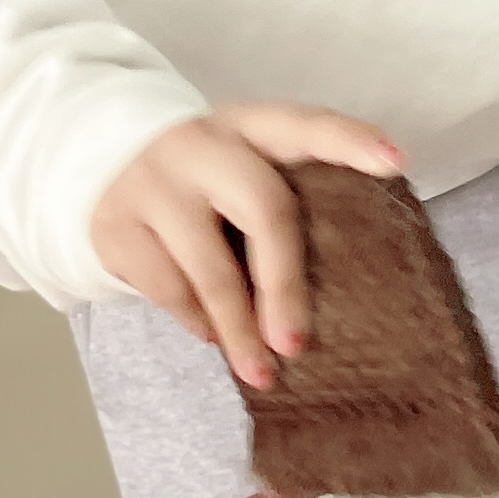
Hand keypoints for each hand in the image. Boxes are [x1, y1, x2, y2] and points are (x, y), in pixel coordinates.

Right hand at [88, 102, 404, 389]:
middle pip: (264, 208)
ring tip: (260, 371)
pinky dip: (196, 322)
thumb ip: (284, 200)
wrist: (103, 161)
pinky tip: (212, 335)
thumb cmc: (207, 181)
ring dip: (238, 329)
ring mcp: (154, 181)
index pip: (306, 126)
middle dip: (286, 284)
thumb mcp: (242, 168)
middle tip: (297, 344)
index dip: (351, 142)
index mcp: (250, 125)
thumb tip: (345, 286)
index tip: (395, 163)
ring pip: (209, 266)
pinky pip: (167, 289)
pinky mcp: (116, 224)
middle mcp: (203, 143)